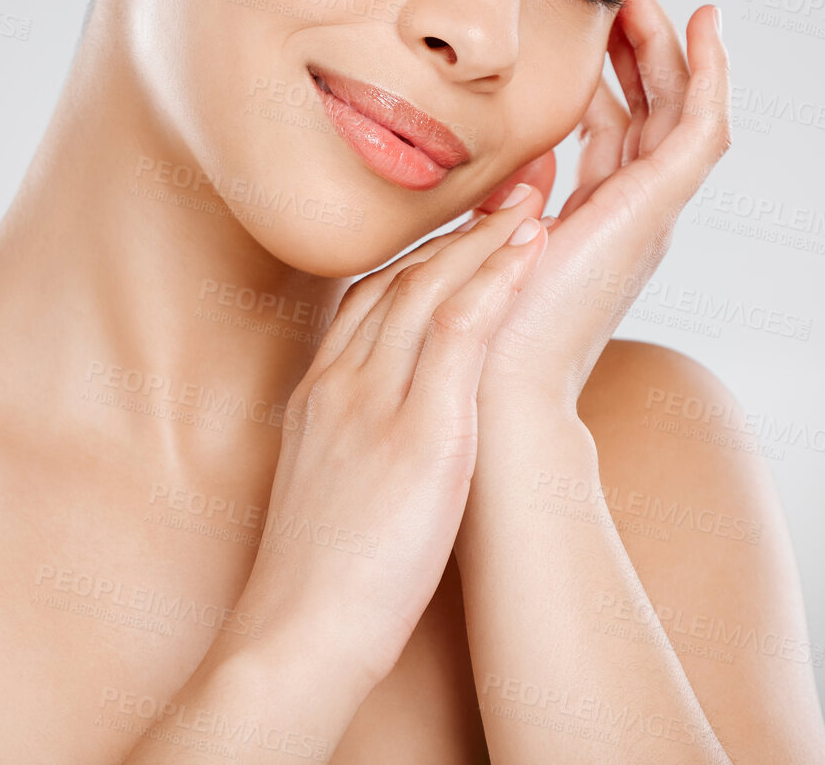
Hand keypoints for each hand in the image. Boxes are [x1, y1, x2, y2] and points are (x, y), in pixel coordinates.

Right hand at [229, 193, 547, 690]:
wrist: (293, 632)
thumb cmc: (312, 580)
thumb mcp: (322, 489)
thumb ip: (348, 444)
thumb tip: (384, 441)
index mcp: (317, 393)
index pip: (367, 298)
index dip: (418, 257)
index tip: (458, 232)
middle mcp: (340, 381)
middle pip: (399, 279)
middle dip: (455, 230)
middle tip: (504, 191)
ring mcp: (374, 400)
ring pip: (430, 289)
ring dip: (484, 237)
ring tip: (530, 201)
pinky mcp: (419, 431)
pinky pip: (459, 331)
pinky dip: (496, 280)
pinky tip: (529, 249)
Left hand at [459, 0, 731, 414]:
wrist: (494, 386)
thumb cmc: (477, 326)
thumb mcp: (485, 238)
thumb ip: (500, 198)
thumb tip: (502, 161)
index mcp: (592, 218)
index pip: (610, 127)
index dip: (603, 73)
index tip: (582, 24)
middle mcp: (630, 213)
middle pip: (650, 110)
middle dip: (639, 46)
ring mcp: (649, 212)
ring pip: (679, 109)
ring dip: (669, 46)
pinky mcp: (655, 210)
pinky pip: (701, 129)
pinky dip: (709, 75)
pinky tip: (702, 27)